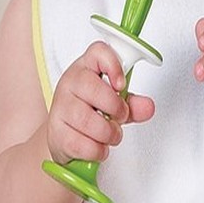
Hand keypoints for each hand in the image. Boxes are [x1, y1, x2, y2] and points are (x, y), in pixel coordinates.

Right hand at [46, 41, 154, 164]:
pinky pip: (81, 144)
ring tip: (112, 134)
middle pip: (93, 89)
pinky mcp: (56, 132)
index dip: (113, 65)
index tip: (121, 84)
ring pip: (87, 120)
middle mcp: (70, 83)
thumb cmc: (90, 110)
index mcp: (87, 68)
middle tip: (121, 116)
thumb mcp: (114, 103)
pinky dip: (97, 150)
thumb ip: (132, 103)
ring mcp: (60, 107)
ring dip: (108, 133)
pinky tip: (98, 146)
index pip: (98, 52)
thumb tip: (147, 106)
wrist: (64, 134)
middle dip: (115, 108)